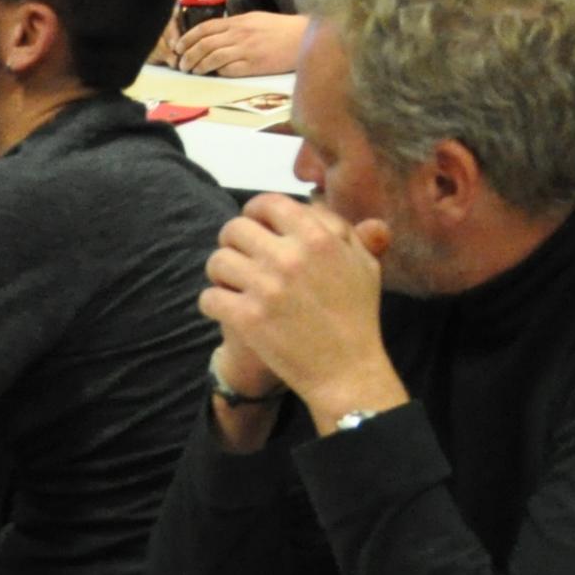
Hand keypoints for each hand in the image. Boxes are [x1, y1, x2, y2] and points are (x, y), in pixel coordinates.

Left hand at [176, 10, 307, 76]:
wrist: (304, 37)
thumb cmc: (281, 28)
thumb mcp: (255, 19)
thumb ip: (235, 26)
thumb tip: (215, 35)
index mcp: (238, 22)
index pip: (204, 28)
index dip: (187, 38)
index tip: (178, 47)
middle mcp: (239, 34)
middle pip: (204, 44)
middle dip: (188, 55)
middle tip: (181, 64)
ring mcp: (246, 50)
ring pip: (213, 58)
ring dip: (199, 66)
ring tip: (192, 72)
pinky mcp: (254, 65)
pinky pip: (229, 70)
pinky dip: (218, 73)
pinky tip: (213, 75)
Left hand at [202, 193, 401, 424]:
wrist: (347, 371)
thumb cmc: (358, 315)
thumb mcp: (365, 265)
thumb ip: (345, 230)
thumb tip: (317, 206)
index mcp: (318, 238)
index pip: (268, 203)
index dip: (255, 211)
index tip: (255, 224)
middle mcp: (290, 257)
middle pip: (234, 229)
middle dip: (233, 241)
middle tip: (241, 257)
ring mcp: (266, 288)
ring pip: (216, 261)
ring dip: (221, 272)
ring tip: (233, 284)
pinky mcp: (247, 318)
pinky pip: (209, 297)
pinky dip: (214, 302)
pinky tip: (228, 309)